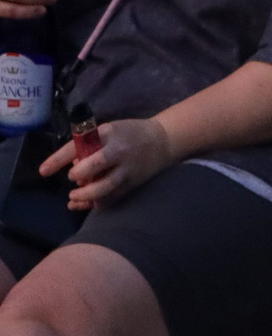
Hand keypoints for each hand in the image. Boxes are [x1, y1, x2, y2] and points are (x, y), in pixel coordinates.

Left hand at [39, 117, 175, 209]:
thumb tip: (72, 165)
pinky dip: (97, 203)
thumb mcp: (108, 131)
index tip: (43, 171)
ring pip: (105, 187)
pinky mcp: (132, 183)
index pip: (79, 146)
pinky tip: (84, 204)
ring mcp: (128, 169)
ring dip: (86, 195)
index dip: (58, 159)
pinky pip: (112, 197)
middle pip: (96, 165)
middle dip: (80, 174)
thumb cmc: (128, 134)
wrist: (163, 141)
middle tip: (73, 178)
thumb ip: (89, 145)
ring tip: (73, 197)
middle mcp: (119, 151)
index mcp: (108, 134)